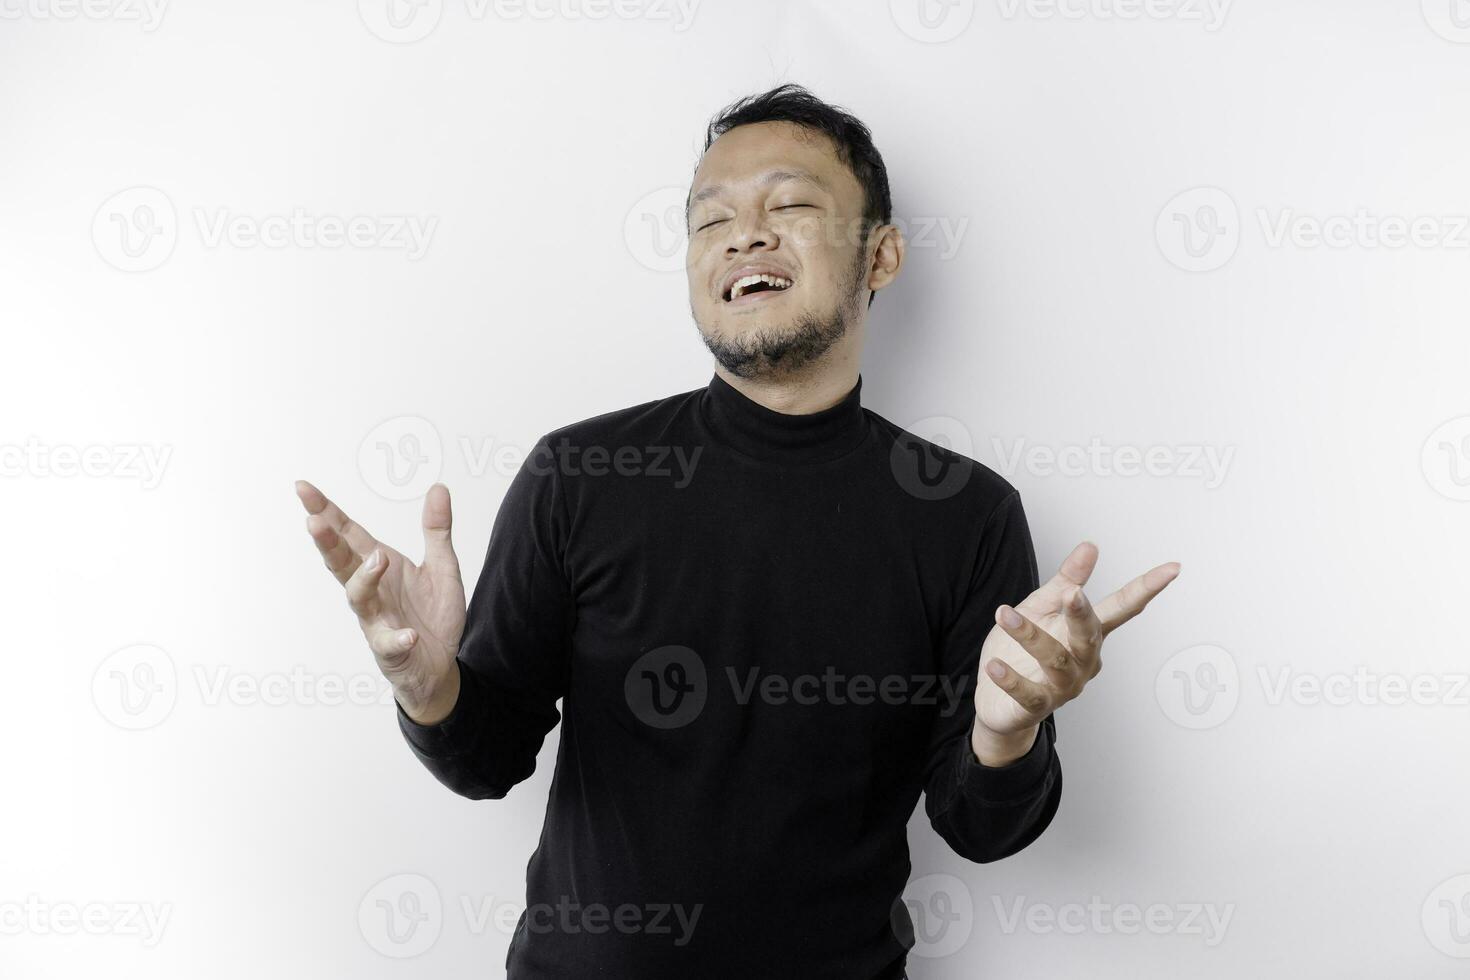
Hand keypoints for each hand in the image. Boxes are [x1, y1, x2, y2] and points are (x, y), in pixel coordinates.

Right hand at [295, 480, 466, 723]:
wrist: (438, 666)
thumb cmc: (431, 615)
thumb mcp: (443, 566)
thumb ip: (437, 530)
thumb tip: (438, 488)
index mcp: (379, 566)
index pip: (348, 534)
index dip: (326, 511)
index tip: (303, 488)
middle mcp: (370, 590)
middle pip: (341, 563)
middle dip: (328, 542)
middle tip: (314, 521)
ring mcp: (376, 620)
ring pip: (358, 598)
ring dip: (363, 579)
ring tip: (377, 559)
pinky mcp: (391, 649)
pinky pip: (390, 644)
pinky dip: (397, 638)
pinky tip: (407, 635)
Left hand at [971, 542, 1179, 763]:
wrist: (998, 701)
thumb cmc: (1024, 651)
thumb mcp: (1043, 608)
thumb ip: (1067, 580)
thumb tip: (1091, 546)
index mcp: (1087, 635)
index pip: (1121, 608)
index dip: (1146, 588)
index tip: (1173, 568)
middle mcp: (1082, 662)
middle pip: (1089, 637)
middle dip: (1082, 615)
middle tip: (1073, 593)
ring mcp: (1062, 687)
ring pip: (1055, 661)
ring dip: (1030, 636)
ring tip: (1004, 613)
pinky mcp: (1035, 706)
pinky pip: (1028, 694)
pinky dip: (1011, 679)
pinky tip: (995, 665)